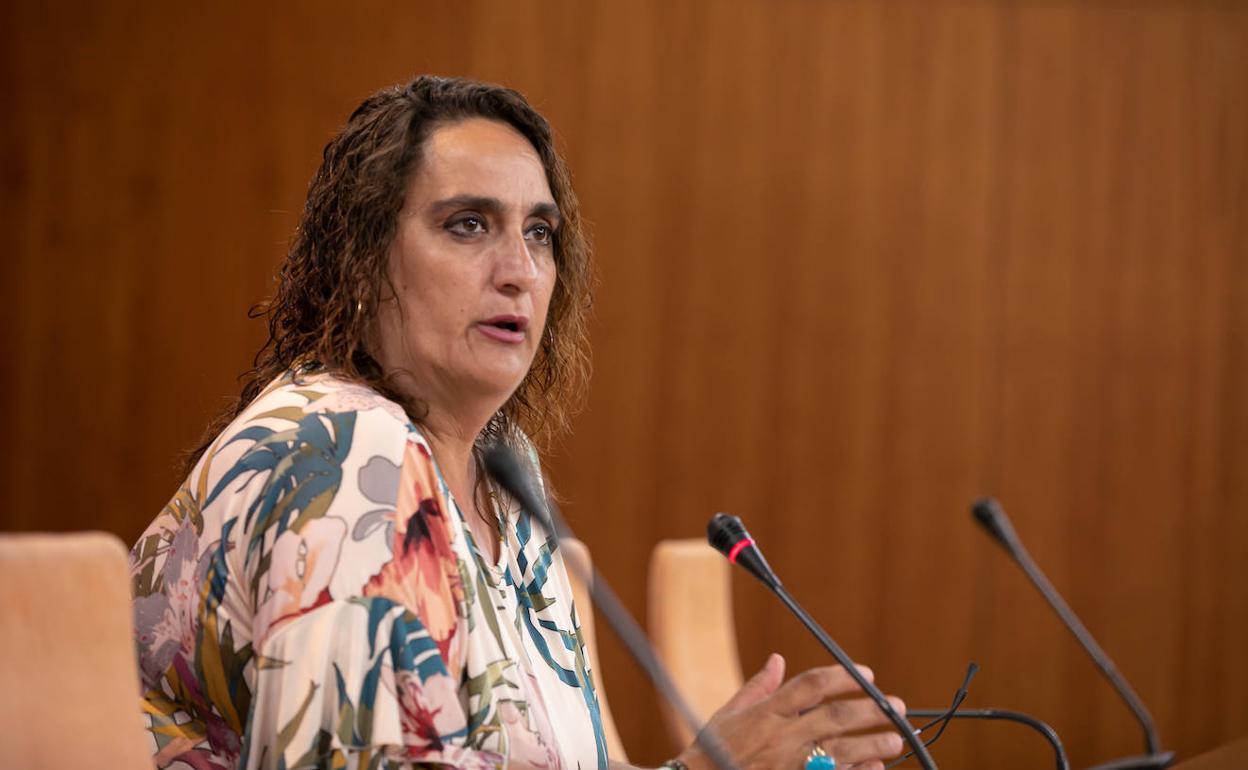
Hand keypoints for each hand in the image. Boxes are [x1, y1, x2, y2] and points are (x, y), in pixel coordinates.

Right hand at [676, 654, 906, 769]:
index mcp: (766, 712)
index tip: (866, 675)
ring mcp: (789, 765)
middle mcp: (781, 736)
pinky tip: (875, 767)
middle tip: (896, 706)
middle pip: (836, 717)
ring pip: (842, 751)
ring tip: (895, 738)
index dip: (842, 676)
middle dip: (871, 710)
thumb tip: (778, 660)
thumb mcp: (729, 712)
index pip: (811, 685)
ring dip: (873, 744)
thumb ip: (759, 686)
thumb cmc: (712, 750)